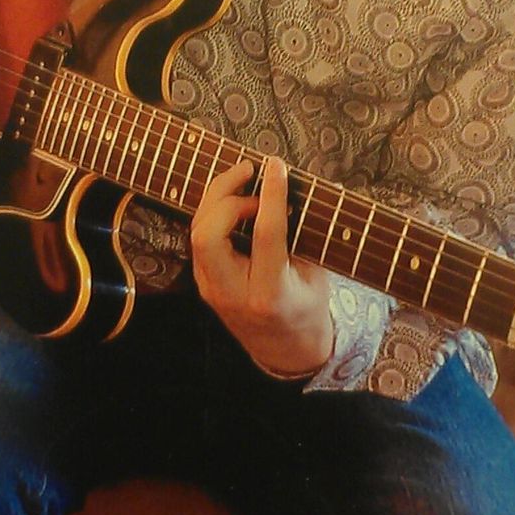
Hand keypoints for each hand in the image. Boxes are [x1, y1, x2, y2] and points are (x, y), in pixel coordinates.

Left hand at [190, 156, 332, 377]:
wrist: (285, 348)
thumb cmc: (307, 306)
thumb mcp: (317, 275)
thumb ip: (302, 235)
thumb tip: (294, 186)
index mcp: (271, 294)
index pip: (266, 235)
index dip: (271, 195)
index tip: (277, 166)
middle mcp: (234, 294)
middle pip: (208, 235)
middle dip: (226, 196)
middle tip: (252, 175)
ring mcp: (212, 290)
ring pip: (197, 233)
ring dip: (218, 198)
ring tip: (245, 179)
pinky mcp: (203, 282)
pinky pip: (200, 237)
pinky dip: (215, 212)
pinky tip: (236, 199)